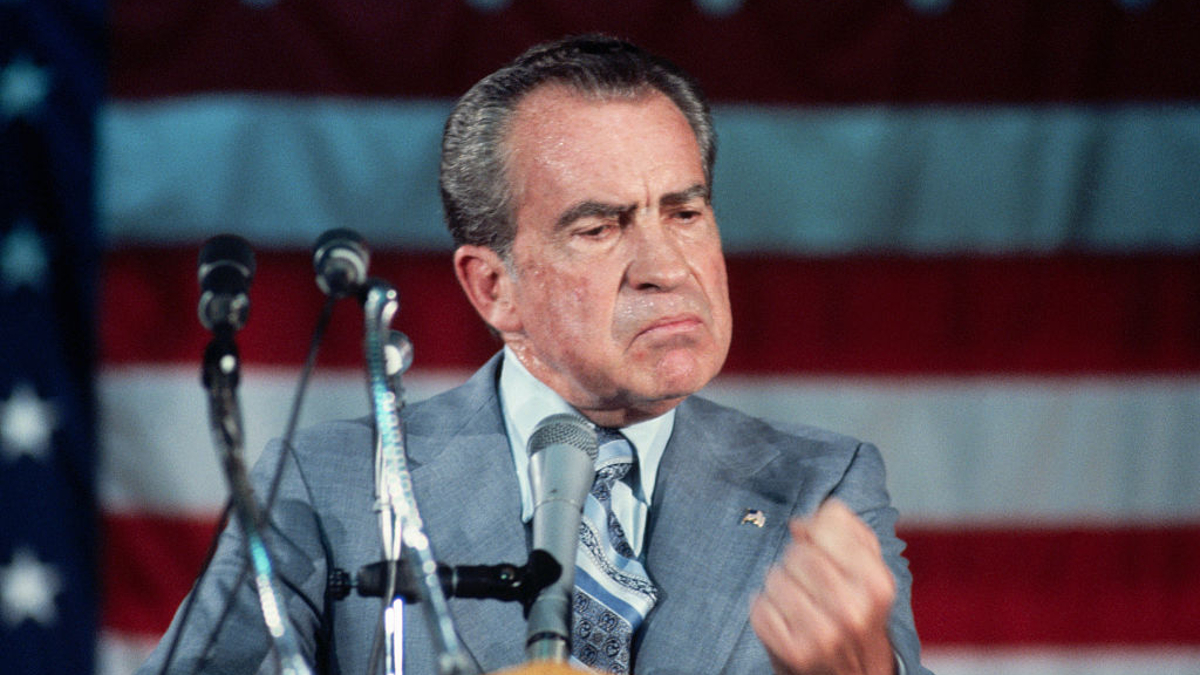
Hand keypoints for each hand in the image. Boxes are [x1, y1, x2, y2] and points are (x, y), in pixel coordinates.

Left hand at [749, 499, 896, 674]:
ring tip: (800, 602)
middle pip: (798, 552)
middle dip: (799, 561)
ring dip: (780, 585)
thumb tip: (801, 522)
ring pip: (775, 576)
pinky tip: (786, 619)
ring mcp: (821, 634)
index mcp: (876, 584)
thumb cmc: (857, 621)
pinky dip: (766, 609)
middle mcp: (852, 610)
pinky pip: (759, 605)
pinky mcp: (792, 651)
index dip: (818, 532)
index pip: (828, 524)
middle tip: (811, 583)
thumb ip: (846, 536)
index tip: (822, 546)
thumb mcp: (868, 576)